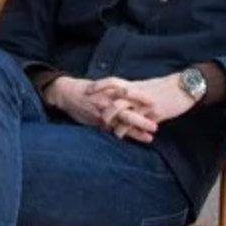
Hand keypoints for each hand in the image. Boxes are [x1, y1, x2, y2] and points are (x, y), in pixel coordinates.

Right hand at [44, 76, 158, 142]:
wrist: (67, 93)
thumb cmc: (88, 88)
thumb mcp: (104, 84)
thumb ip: (118, 91)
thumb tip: (133, 94)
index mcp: (112, 89)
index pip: (131, 94)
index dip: (144, 98)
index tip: (158, 103)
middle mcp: (109, 100)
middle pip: (129, 109)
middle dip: (143, 117)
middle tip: (157, 123)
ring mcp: (103, 111)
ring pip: (122, 122)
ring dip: (137, 130)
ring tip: (150, 137)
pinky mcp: (97, 121)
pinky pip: (112, 129)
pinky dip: (123, 135)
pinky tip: (130, 141)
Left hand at [86, 73, 198, 140]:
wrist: (185, 87)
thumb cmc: (166, 88)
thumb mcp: (147, 86)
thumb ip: (133, 91)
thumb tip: (121, 95)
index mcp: (134, 85)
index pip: (112, 82)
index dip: (99, 85)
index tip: (87, 90)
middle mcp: (137, 93)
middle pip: (114, 98)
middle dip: (101, 106)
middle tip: (91, 114)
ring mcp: (145, 104)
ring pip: (124, 112)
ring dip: (113, 121)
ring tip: (106, 129)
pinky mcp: (154, 114)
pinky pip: (138, 123)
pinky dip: (128, 130)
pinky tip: (121, 136)